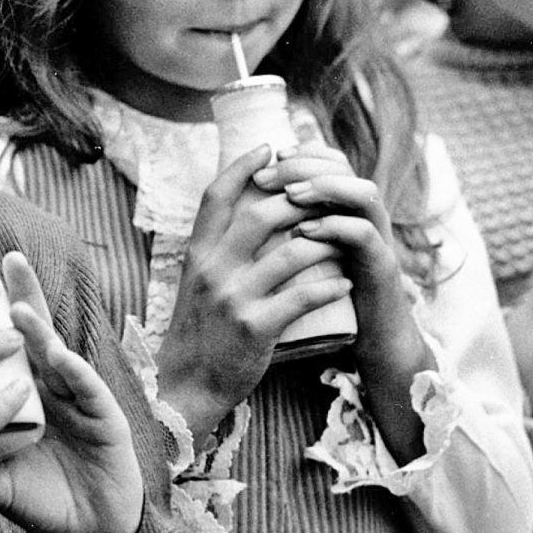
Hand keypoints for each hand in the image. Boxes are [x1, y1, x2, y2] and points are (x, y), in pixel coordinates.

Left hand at [0, 254, 144, 532]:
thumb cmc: (43, 500)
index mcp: (26, 394)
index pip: (5, 346)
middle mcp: (54, 389)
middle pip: (37, 334)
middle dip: (25, 294)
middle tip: (8, 259)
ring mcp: (81, 402)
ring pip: (60, 358)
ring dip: (40, 333)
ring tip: (19, 309)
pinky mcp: (107, 422)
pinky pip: (90, 395)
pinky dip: (78, 376)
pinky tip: (63, 360)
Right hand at [153, 147, 351, 436]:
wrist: (187, 386)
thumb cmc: (199, 332)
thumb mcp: (196, 282)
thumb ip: (217, 248)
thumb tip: (247, 211)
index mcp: (197, 254)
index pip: (216, 195)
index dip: (243, 165)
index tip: (270, 146)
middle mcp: (212, 269)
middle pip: (260, 213)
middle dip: (299, 199)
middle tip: (326, 196)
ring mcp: (233, 297)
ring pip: (290, 252)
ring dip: (325, 241)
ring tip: (344, 239)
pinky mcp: (256, 327)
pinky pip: (302, 296)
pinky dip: (330, 286)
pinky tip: (346, 282)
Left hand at [263, 144, 433, 462]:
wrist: (369, 346)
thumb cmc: (327, 301)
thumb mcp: (303, 259)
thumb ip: (286, 231)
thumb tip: (240, 208)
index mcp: (344, 209)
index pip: (327, 160)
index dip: (299, 152)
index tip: (264, 158)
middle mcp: (363, 216)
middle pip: (342, 167)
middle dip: (302, 165)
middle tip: (265, 177)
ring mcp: (377, 240)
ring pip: (363, 192)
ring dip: (325, 188)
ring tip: (290, 196)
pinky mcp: (381, 268)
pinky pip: (364, 235)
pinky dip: (336, 228)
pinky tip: (306, 231)